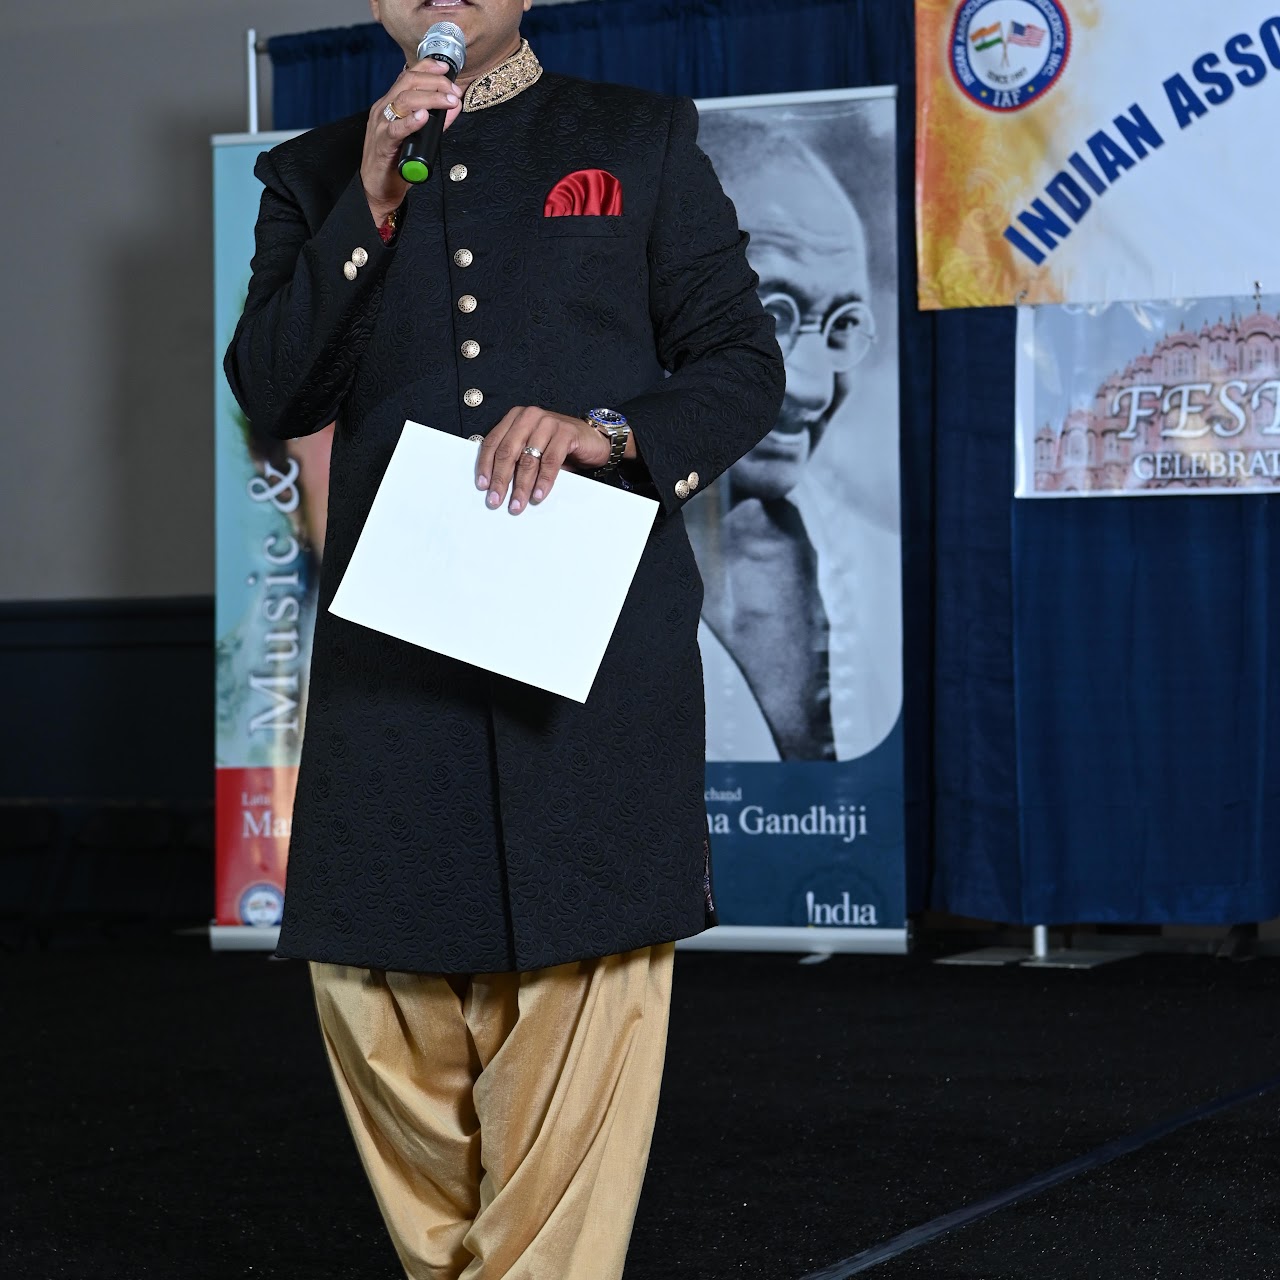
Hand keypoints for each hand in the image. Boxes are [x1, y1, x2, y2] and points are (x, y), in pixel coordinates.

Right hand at [362, 59, 461, 223]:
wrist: (377, 189)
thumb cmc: (396, 163)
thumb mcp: (418, 137)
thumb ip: (435, 121)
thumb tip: (454, 106)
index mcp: (390, 104)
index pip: (408, 75)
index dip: (428, 67)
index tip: (447, 69)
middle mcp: (384, 110)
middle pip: (408, 82)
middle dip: (435, 82)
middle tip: (454, 92)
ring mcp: (381, 126)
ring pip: (404, 100)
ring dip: (431, 98)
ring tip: (448, 101)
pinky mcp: (382, 144)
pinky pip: (396, 129)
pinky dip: (411, 121)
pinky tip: (423, 117)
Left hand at [475, 408, 611, 513]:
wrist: (593, 440)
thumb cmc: (559, 447)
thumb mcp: (532, 449)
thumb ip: (515, 460)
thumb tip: (496, 487)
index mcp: (515, 418)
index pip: (493, 442)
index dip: (485, 466)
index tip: (482, 486)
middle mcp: (529, 417)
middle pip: (508, 451)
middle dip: (501, 479)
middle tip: (495, 500)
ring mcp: (548, 422)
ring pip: (528, 459)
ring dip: (521, 486)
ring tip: (517, 504)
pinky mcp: (566, 432)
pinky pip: (550, 461)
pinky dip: (544, 481)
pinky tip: (538, 495)